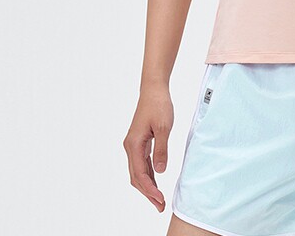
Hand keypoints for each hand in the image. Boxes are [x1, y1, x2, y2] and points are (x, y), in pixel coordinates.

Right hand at [123, 85, 173, 211]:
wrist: (153, 89)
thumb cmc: (158, 105)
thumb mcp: (164, 127)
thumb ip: (161, 150)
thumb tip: (160, 171)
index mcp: (134, 144)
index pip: (140, 174)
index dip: (150, 189)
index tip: (160, 200)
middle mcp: (130, 147)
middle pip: (136, 177)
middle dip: (147, 193)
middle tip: (160, 206)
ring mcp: (134, 144)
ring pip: (138, 172)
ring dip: (148, 186)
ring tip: (158, 199)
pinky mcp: (139, 142)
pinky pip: (142, 163)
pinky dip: (148, 175)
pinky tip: (156, 182)